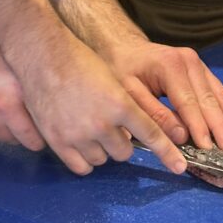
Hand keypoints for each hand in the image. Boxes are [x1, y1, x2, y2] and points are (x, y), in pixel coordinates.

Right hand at [0, 28, 45, 148]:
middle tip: (33, 119)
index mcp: (17, 91)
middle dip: (35, 134)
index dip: (51, 125)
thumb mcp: (13, 58)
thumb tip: (55, 92)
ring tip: (7, 108)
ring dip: (14, 132)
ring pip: (11, 141)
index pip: (46, 126)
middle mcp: (3, 112)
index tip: (53, 122)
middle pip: (32, 142)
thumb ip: (32, 79)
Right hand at [12, 30, 188, 175]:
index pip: (151, 135)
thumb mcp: (112, 79)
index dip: (167, 153)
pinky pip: (81, 167)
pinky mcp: (58, 142)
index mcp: (120, 103)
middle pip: (125, 152)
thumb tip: (136, 132)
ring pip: (103, 160)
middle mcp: (102, 123)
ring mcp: (79, 135)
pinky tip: (79, 142)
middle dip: (121, 142)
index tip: (179, 167)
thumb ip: (125, 107)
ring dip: (101, 149)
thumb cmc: (79, 61)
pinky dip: (84, 159)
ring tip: (89, 128)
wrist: (43, 55)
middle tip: (110, 126)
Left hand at [108, 41, 222, 150]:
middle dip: (221, 128)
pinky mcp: (204, 70)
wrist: (127, 48)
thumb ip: (154, 114)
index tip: (208, 150)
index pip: (189, 102)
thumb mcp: (129, 92)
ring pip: (221, 96)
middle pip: (210, 99)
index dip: (200, 127)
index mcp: (170, 65)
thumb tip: (181, 136)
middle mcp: (190, 61)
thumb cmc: (123, 70)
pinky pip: (220, 93)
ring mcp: (200, 64)